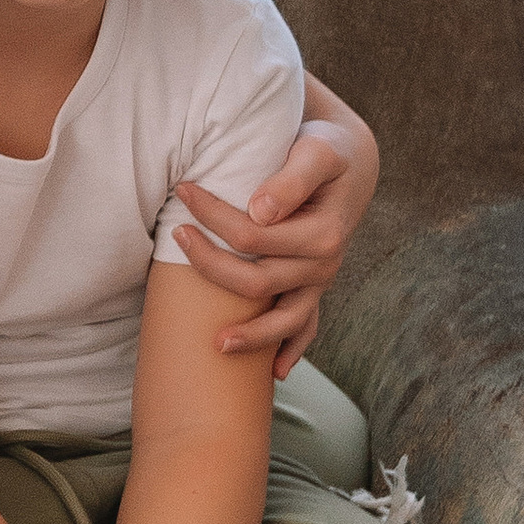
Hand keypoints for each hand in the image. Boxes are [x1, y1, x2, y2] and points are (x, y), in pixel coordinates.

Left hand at [173, 117, 373, 375]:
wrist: (349, 161)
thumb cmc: (325, 150)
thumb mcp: (317, 153)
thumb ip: (291, 180)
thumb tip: (259, 212)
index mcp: (324, 235)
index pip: (253, 235)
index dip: (213, 216)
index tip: (183, 190)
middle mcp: (324, 265)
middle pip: (257, 281)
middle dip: (211, 265)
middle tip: (175, 235)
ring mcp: (319, 282)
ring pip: (284, 320)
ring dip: (251, 335)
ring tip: (215, 345)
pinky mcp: (313, 288)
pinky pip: (306, 327)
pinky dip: (291, 349)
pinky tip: (274, 373)